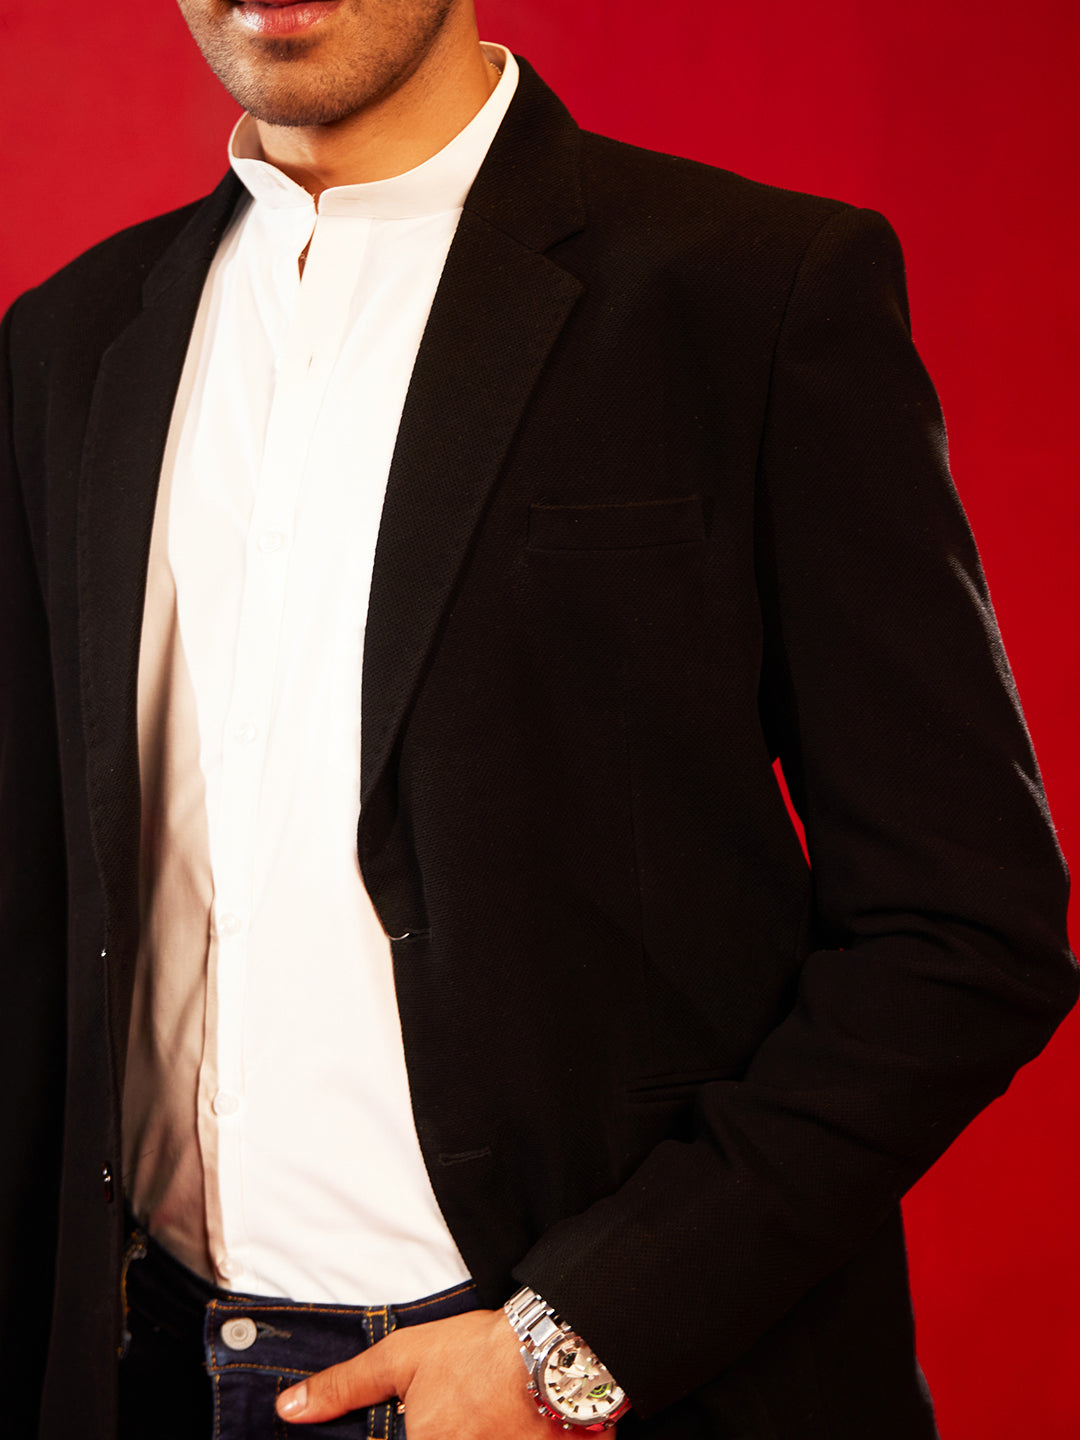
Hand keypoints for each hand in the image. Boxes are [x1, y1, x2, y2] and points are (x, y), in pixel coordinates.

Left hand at [275, 1307, 574, 1439]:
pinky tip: (493, 1428)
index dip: (401, 1432)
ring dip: (463, 1433)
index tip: (414, 1421)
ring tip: (472, 1417)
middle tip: (454, 1413)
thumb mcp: (400, 1358)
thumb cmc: (475, 1353)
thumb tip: (289, 1410)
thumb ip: (344, 1388)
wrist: (551, 1351)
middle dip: (438, 1430)